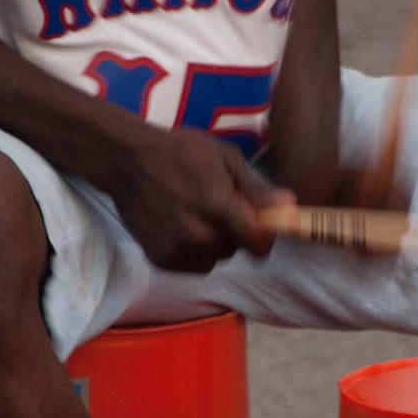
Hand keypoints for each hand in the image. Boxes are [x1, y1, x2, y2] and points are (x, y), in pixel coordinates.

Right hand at [103, 126, 294, 272]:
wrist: (128, 162)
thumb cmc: (181, 152)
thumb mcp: (225, 158)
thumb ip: (257, 189)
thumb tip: (289, 207)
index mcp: (218, 206)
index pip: (258, 245)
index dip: (264, 235)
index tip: (258, 222)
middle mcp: (199, 235)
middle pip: (237, 250)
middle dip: (235, 233)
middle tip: (217, 206)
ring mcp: (178, 251)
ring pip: (215, 259)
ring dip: (214, 244)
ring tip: (198, 215)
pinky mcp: (162, 260)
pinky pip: (193, 265)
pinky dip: (193, 251)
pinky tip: (181, 225)